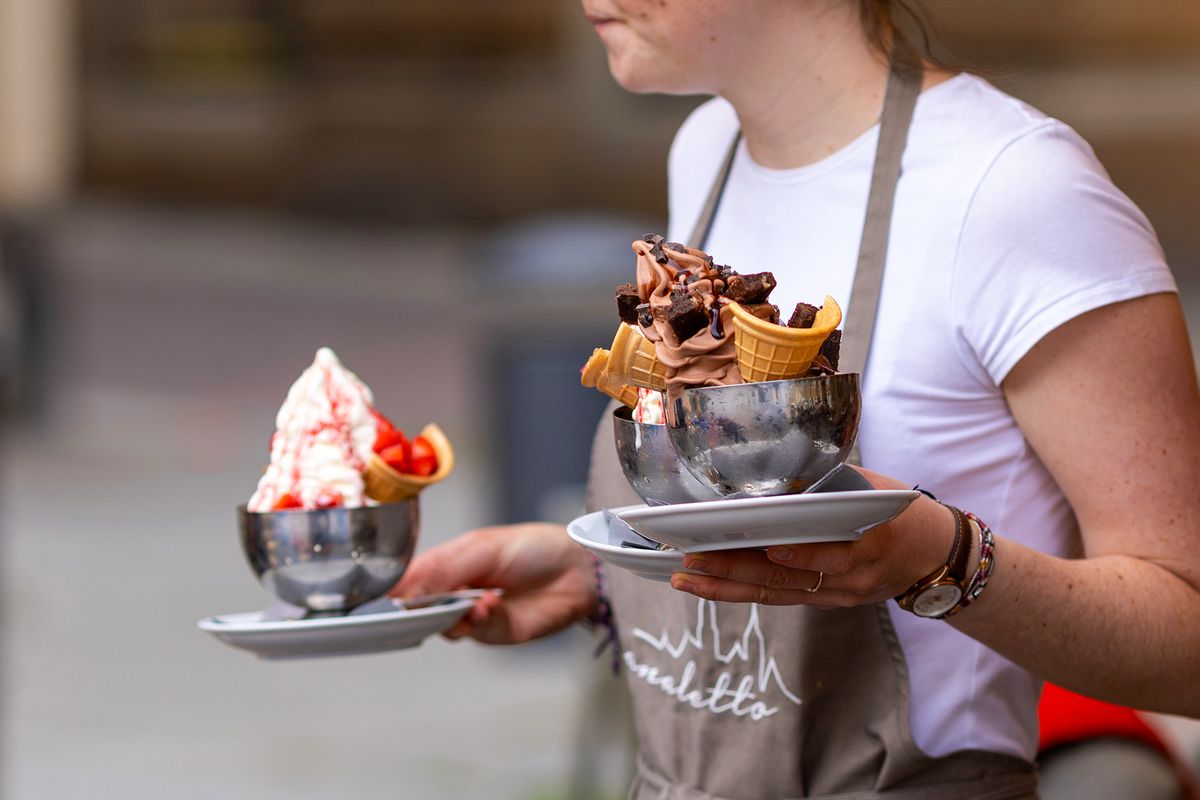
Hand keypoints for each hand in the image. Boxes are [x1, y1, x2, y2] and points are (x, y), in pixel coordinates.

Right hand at [391, 522, 597, 643]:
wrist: (577, 568)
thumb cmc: (532, 547)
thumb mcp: (481, 548)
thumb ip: (442, 568)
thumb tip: (402, 589)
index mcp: (447, 564)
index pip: (409, 581)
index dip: (395, 591)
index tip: (382, 598)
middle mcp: (455, 592)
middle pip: (420, 610)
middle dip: (420, 609)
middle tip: (421, 605)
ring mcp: (473, 614)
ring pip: (445, 626)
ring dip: (455, 615)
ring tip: (473, 600)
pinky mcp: (494, 632)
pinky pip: (475, 633)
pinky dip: (480, 621)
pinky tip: (491, 605)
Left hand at [668, 467, 957, 606]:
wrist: (933, 554)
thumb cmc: (898, 510)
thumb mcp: (874, 489)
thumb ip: (831, 486)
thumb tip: (776, 476)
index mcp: (870, 543)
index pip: (829, 553)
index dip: (797, 554)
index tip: (761, 544)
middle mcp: (851, 577)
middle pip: (786, 579)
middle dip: (734, 570)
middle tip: (691, 560)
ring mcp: (837, 595)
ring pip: (775, 595)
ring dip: (726, 588)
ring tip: (685, 579)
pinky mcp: (825, 601)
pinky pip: (779, 598)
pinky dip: (742, 592)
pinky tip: (709, 585)